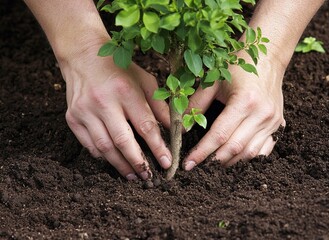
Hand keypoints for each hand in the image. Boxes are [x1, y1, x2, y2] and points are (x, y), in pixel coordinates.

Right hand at [59, 41, 170, 179]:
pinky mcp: (72, 118)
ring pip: (104, 147)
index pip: (145, 126)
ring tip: (133, 175)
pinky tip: (114, 161)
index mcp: (125, 91)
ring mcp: (85, 111)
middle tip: (149, 176)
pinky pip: (89, 145)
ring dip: (120, 165)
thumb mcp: (145, 81)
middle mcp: (103, 102)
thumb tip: (175, 129)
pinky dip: (103, 156)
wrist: (83, 58)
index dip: (157, 147)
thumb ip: (159, 106)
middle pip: (123, 141)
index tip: (167, 162)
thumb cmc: (120, 70)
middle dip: (138, 162)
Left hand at [183, 54, 285, 169]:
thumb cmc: (238, 65)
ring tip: (212, 163)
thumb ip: (196, 104)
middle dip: (213, 161)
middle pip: (235, 148)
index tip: (188, 164)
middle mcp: (262, 114)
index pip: (219, 135)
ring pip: (250, 153)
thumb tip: (183, 129)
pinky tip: (233, 157)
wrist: (268, 58)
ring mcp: (273, 121)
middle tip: (198, 167)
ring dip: (230, 162)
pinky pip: (264, 150)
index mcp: (245, 101)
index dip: (202, 152)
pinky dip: (247, 158)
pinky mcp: (278, 125)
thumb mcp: (213, 80)